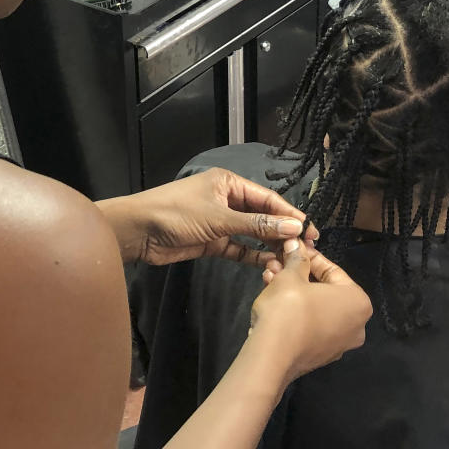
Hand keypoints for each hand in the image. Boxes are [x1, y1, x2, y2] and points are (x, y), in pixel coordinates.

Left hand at [98, 168, 318, 264]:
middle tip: (306, 249)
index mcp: (229, 183)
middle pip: (262, 216)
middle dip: (282, 232)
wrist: (138, 232)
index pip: (267, 198)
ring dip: (270, 246)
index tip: (310, 230)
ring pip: (252, 234)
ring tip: (291, 260)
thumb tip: (294, 227)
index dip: (289, 214)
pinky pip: (239, 248)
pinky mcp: (212, 242)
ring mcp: (219, 222)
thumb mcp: (219, 218)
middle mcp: (227, 199)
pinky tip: (270, 265)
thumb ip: (257, 225)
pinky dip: (253, 256)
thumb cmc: (177, 214)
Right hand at [249, 239, 371, 381]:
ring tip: (268, 278)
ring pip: (314, 307)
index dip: (309, 256)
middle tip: (277, 263)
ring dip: (292, 291)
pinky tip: (272, 299)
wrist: (272, 356)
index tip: (293, 247)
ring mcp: (339, 344)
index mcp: (358, 302)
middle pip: (323, 290)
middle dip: (297, 275)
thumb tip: (296, 243)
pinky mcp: (319, 356)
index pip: (332, 270)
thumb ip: (297, 259)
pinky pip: (310, 325)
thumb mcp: (291, 276)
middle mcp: (356, 325)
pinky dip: (294, 311)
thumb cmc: (289, 308)